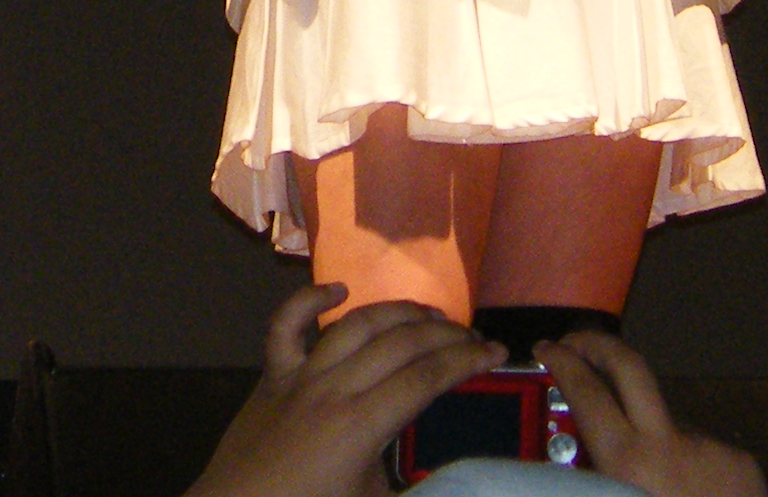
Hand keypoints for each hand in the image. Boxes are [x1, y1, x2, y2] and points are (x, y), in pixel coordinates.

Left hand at [187, 287, 495, 496]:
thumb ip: (415, 483)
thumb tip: (457, 476)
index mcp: (361, 424)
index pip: (426, 377)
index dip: (467, 362)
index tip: (496, 354)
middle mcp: (332, 388)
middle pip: (399, 343)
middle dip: (444, 335)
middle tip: (474, 339)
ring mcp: (298, 376)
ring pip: (355, 324)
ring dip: (397, 313)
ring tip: (431, 317)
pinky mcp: (271, 377)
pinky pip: (286, 325)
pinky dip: (310, 299)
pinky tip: (337, 289)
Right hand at [536, 331, 767, 496]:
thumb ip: (596, 483)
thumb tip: (585, 463)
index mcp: (629, 463)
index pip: (586, 391)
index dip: (562, 362)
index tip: (547, 350)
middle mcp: (668, 443)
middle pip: (630, 367)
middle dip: (599, 345)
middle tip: (576, 342)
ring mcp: (708, 446)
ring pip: (668, 424)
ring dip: (653, 439)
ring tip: (658, 490)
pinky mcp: (739, 459)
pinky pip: (701, 454)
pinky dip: (689, 469)